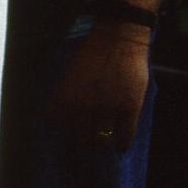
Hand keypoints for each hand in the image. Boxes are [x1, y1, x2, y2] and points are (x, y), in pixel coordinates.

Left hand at [43, 22, 151, 151]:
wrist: (118, 40)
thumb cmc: (91, 53)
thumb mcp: (70, 73)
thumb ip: (66, 94)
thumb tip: (61, 114)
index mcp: (65, 95)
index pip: (57, 124)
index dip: (62, 130)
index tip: (66, 134)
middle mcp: (84, 105)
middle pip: (79, 137)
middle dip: (81, 143)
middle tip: (85, 143)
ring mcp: (107, 108)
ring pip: (101, 139)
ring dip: (100, 144)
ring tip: (102, 145)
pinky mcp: (129, 108)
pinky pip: (124, 136)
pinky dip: (121, 144)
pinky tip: (120, 147)